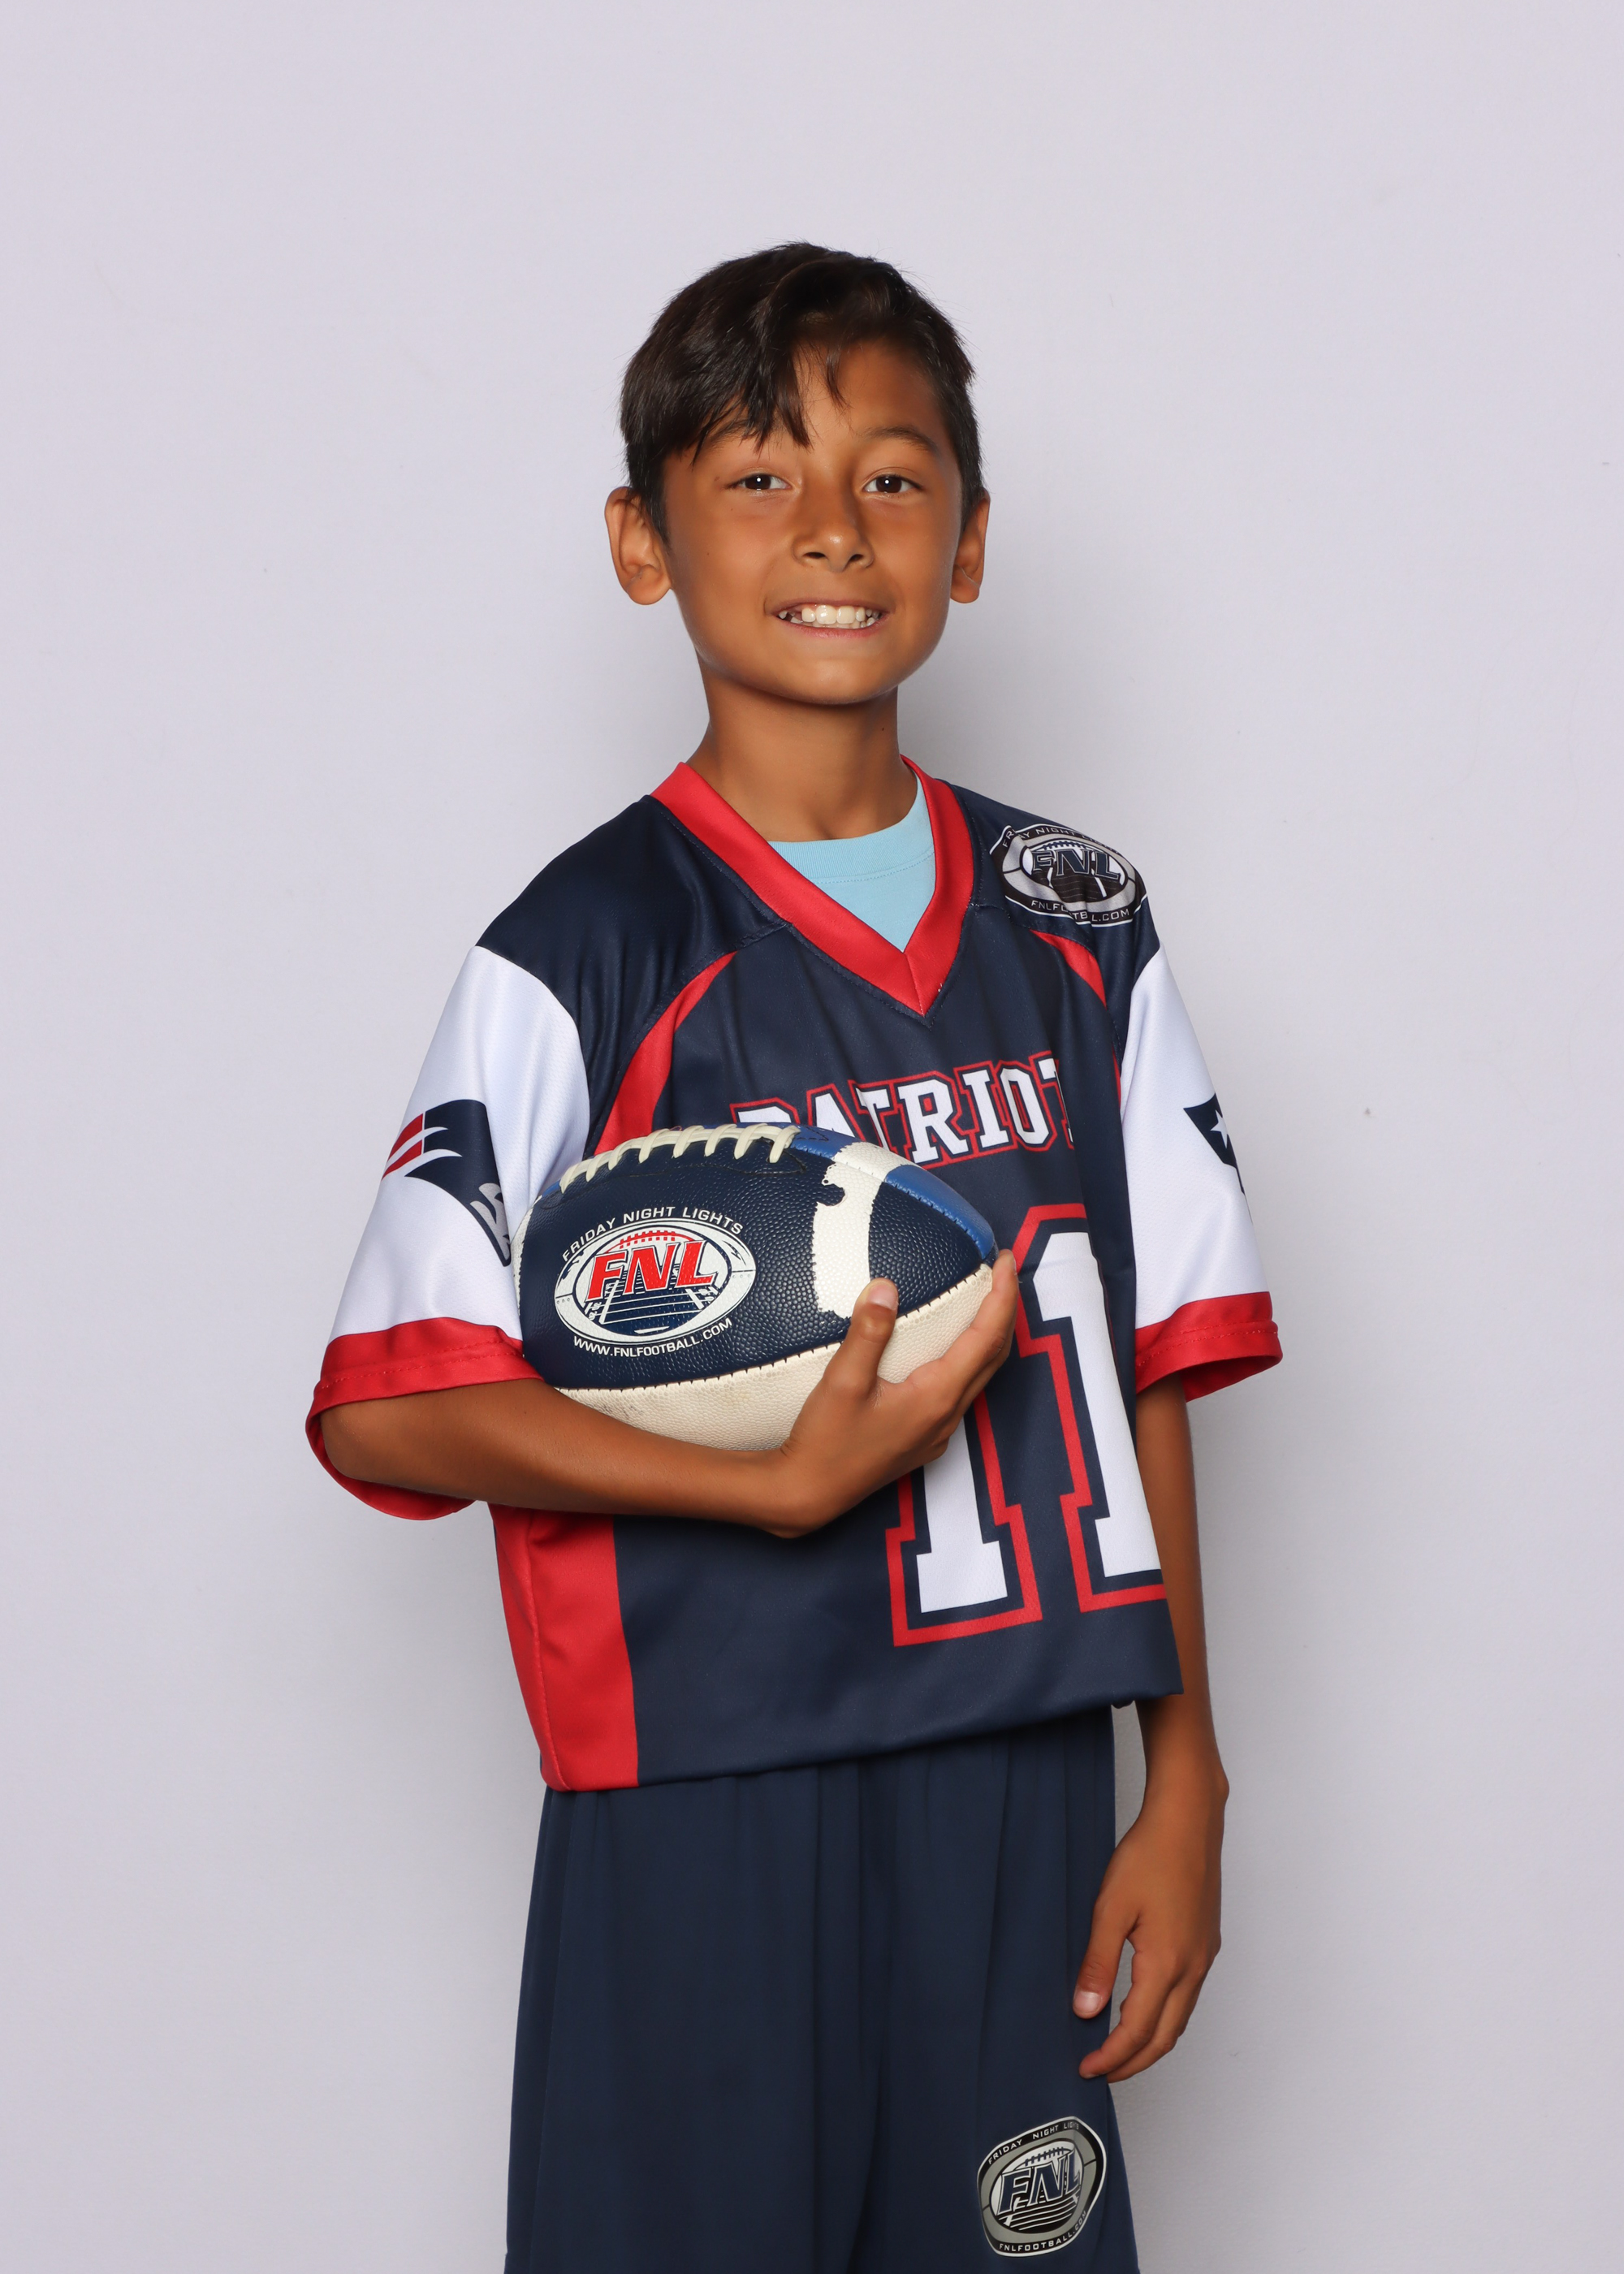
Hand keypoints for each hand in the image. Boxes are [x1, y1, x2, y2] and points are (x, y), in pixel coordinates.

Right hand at [757, 1252, 1018, 1536]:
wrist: (808, 1494)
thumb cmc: (824, 1442)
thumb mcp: (842, 1382)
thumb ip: (867, 1333)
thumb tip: (886, 1287)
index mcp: (936, 1398)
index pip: (987, 1338)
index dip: (1002, 1297)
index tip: (1005, 1261)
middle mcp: (947, 1416)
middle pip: (994, 1356)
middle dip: (1005, 1311)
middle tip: (1001, 1271)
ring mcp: (938, 1432)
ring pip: (980, 1376)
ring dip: (989, 1336)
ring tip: (982, 1300)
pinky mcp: (924, 1439)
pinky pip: (960, 1391)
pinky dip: (968, 1359)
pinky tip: (948, 1347)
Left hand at [1071, 1753, 1226, 2081]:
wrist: (1188, 1819)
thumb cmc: (1151, 1854)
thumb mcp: (1111, 1908)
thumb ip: (1097, 1964)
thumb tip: (1085, 2010)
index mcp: (1168, 1964)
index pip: (1138, 2032)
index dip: (1111, 2057)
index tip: (1087, 2068)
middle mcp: (1193, 1968)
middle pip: (1165, 2038)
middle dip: (1133, 2062)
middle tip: (1102, 2072)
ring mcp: (1204, 1956)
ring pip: (1179, 2019)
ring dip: (1150, 2042)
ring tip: (1119, 2049)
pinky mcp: (1206, 1943)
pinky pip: (1187, 1997)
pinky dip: (1165, 2017)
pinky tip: (1144, 2007)